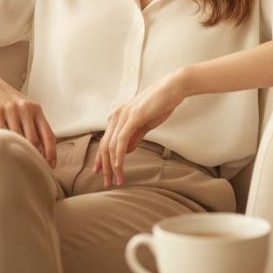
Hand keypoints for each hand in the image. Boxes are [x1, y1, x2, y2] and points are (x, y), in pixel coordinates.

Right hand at [0, 65, 57, 166]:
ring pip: (18, 138)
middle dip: (35, 157)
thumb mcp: (22, 106)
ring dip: (19, 152)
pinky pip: (2, 133)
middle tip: (33, 169)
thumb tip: (38, 146)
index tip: (50, 165)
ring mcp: (11, 110)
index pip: (49, 135)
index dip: (51, 153)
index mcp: (35, 109)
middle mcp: (25, 109)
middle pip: (34, 140)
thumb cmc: (4, 97)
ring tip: (17, 163)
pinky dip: (3, 144)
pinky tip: (3, 150)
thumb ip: (31, 122)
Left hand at [93, 73, 187, 187]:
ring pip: (112, 145)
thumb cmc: (159, 106)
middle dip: (105, 166)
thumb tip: (126, 151)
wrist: (172, 89)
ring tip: (118, 178)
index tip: (100, 172)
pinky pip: (122, 139)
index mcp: (117, 118)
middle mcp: (116, 116)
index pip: (105, 141)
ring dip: (113, 165)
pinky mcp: (133, 117)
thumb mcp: (144, 125)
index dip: (101, 158)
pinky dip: (119, 154)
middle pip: (104, 146)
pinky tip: (119, 165)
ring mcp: (123, 116)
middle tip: (107, 182)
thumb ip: (134, 137)